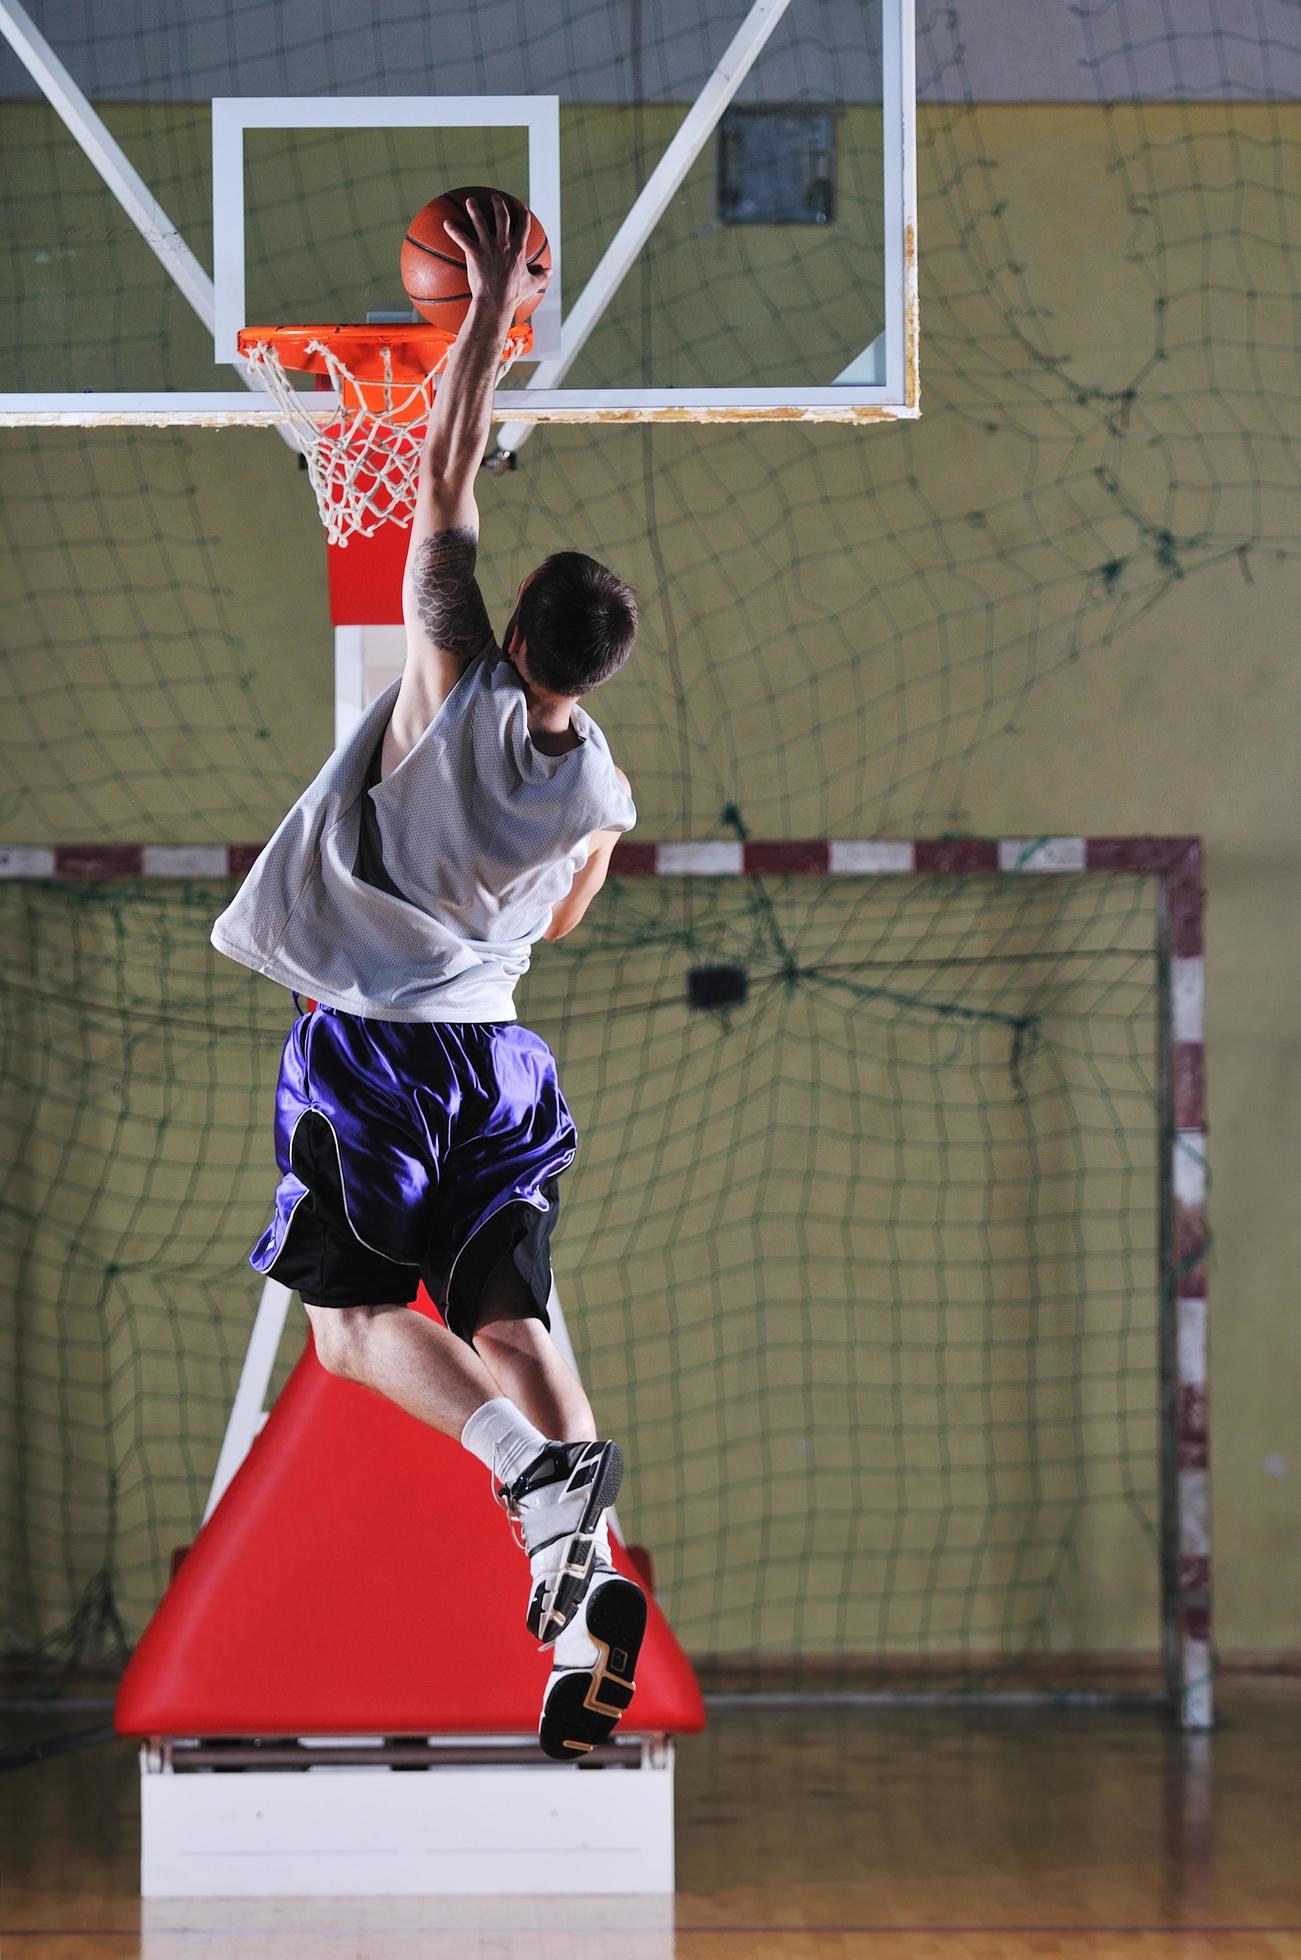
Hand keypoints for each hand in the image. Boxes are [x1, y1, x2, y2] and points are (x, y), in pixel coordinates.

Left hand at [443, 192, 547, 323]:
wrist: (496, 303)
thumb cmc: (513, 296)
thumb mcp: (531, 286)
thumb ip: (541, 277)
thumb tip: (550, 272)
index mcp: (518, 249)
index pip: (523, 225)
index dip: (523, 215)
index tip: (521, 208)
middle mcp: (503, 243)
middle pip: (502, 216)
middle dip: (499, 203)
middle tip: (495, 197)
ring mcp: (488, 247)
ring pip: (480, 221)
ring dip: (474, 209)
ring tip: (470, 200)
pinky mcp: (474, 253)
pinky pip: (461, 238)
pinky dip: (453, 230)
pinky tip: (446, 223)